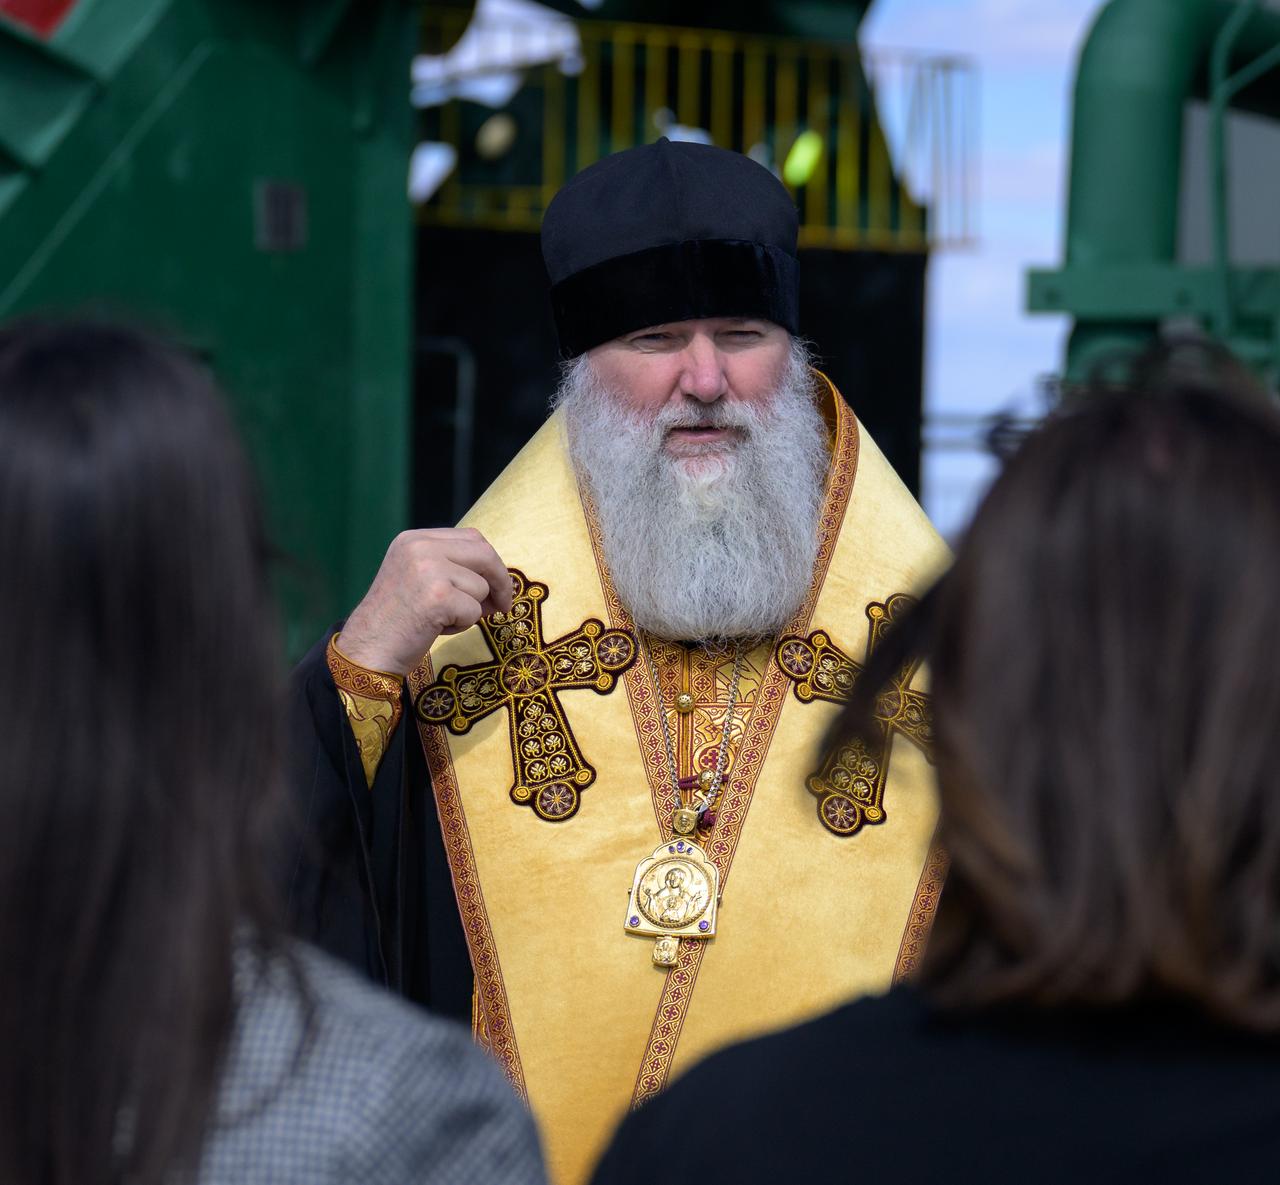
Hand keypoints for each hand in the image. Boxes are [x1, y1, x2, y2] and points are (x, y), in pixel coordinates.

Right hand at [336, 528, 513, 675]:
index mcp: (414, 539)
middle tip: (503, 605)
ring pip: (480, 587)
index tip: (498, 584)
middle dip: (501, 581)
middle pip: (484, 553)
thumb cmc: (397, 620)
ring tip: (440, 620)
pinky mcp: (437, 596)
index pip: (471, 537)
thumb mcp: (417, 577)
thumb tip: (499, 577)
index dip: (491, 562)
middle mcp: (420, 547)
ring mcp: (428, 569)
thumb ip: (450, 566)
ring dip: (471, 610)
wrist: (367, 649)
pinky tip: (435, 628)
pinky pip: (474, 611)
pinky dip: (462, 625)